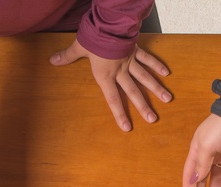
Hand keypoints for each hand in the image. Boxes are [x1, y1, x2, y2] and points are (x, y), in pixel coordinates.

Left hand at [49, 40, 171, 131]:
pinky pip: (148, 59)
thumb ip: (67, 56)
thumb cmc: (93, 37)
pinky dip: (157, 65)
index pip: (113, 99)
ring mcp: (130, 61)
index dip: (120, 114)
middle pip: (133, 92)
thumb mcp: (79, 47)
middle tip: (153, 119)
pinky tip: (166, 73)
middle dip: (143, 107)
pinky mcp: (135, 50)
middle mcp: (120, 71)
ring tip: (167, 99)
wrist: (108, 23)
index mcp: (105, 75)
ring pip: (145, 78)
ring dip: (156, 89)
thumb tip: (53, 61)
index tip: (127, 128)